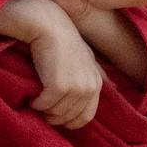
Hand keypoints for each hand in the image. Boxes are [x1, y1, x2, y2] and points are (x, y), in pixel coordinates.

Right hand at [24, 2, 104, 128]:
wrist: (49, 26)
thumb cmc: (64, 40)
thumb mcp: (88, 57)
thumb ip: (99, 72)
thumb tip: (115, 85)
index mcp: (96, 83)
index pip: (85, 117)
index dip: (68, 120)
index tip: (55, 113)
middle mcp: (89, 87)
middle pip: (69, 118)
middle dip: (54, 117)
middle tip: (42, 106)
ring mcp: (75, 88)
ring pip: (56, 113)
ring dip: (44, 110)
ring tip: (36, 98)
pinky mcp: (59, 86)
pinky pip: (44, 105)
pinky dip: (36, 103)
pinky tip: (32, 96)